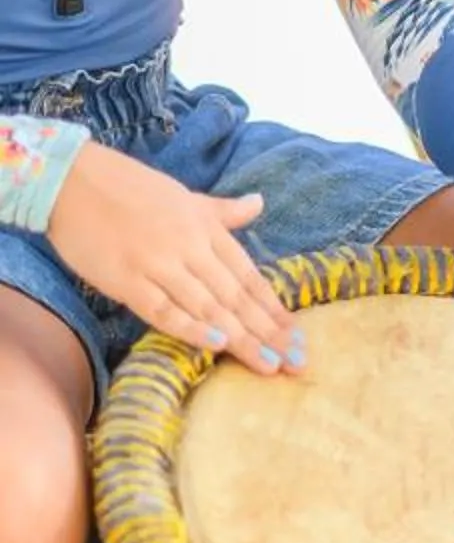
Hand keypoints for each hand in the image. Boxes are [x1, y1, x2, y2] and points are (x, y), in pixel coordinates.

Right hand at [47, 144, 297, 373]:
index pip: (249, 277)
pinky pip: (162, 309)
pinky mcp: (124, 279)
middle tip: (297, 363)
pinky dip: (190, 327)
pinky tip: (217, 345)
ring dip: (241, 338)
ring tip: (269, 365)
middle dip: (268, 332)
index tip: (297, 336)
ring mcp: (157, 264)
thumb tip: (259, 203)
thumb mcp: (184, 195)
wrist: (68, 178)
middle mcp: (189, 248)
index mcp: (206, 229)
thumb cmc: (128, 187)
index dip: (274, 309)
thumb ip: (222, 211)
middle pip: (236, 297)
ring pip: (208, 307)